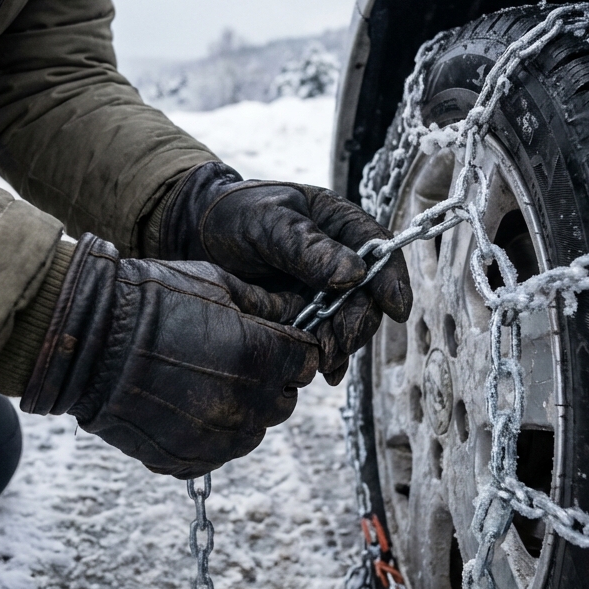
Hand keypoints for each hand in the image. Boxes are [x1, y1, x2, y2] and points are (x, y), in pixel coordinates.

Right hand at [20, 234, 318, 478]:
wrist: (85, 341)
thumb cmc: (147, 301)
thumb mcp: (213, 284)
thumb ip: (262, 303)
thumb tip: (292, 311)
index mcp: (259, 356)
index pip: (305, 362)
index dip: (292, 349)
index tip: (275, 341)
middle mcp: (245, 404)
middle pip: (284, 401)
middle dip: (270, 380)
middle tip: (236, 359)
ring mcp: (216, 438)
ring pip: (253, 431)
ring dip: (242, 410)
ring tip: (204, 382)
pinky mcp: (187, 460)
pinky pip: (217, 453)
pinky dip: (209, 435)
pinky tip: (182, 406)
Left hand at [154, 162, 411, 383]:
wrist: (193, 237)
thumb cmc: (233, 216)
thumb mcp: (268, 223)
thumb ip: (307, 247)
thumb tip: (353, 273)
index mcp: (339, 223)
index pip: (378, 248)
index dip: (392, 279)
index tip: (395, 308)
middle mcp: (340, 257)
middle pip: (368, 295)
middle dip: (359, 323)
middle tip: (339, 344)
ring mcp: (323, 289)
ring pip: (350, 322)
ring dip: (343, 345)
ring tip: (323, 361)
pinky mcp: (305, 315)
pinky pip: (326, 339)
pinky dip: (327, 357)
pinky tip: (323, 373)